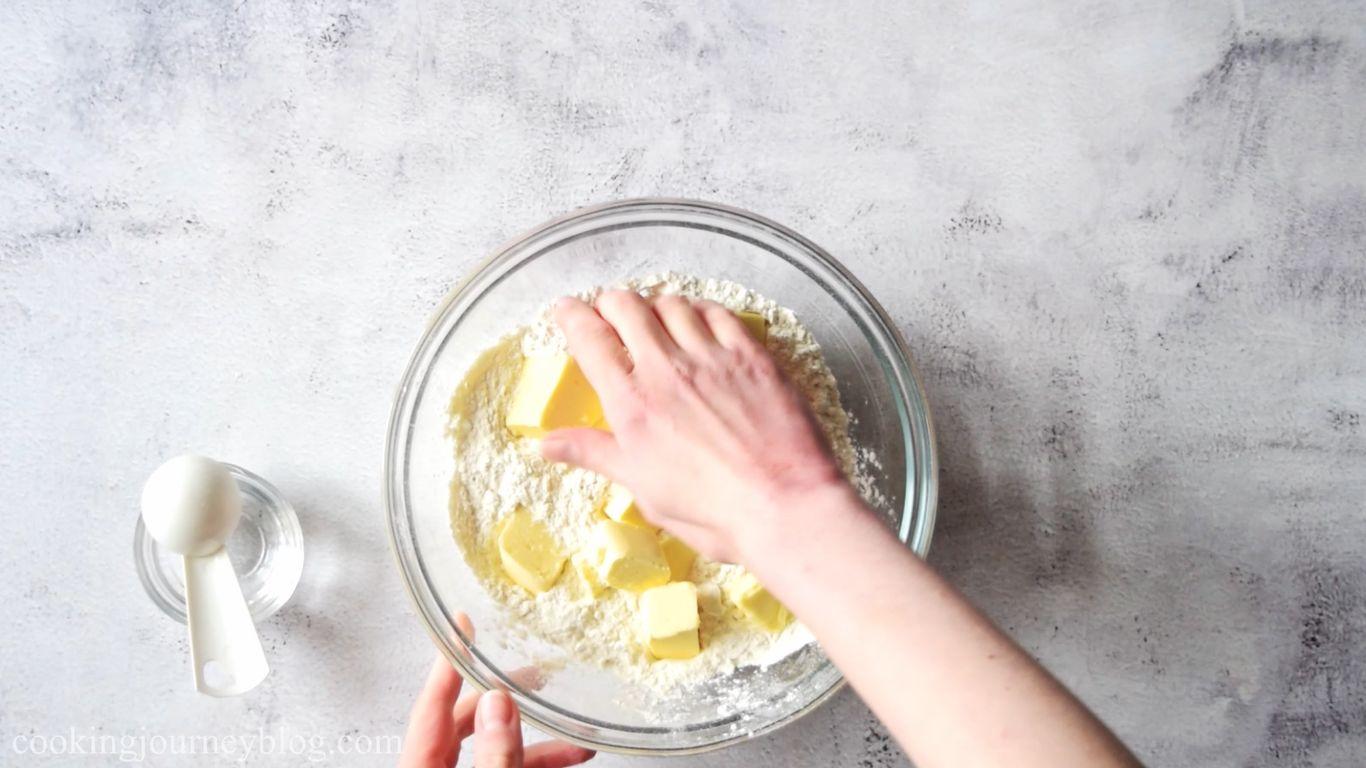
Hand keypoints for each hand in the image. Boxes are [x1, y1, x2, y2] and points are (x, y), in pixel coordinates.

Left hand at [398, 654, 593, 767]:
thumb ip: (495, 757)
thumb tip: (498, 704)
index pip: (431, 707)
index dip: (449, 662)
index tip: (462, 624)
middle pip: (465, 724)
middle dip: (505, 699)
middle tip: (533, 675)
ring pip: (493, 751)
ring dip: (534, 740)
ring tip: (572, 731)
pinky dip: (534, 762)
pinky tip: (568, 756)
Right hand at [540, 291, 853, 562]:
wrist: (784, 506)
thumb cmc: (714, 511)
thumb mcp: (642, 488)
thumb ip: (596, 453)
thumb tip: (547, 444)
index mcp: (632, 404)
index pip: (589, 339)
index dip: (571, 317)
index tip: (565, 311)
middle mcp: (667, 370)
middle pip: (627, 307)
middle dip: (610, 303)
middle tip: (608, 312)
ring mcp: (712, 358)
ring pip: (672, 303)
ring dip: (655, 304)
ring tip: (654, 316)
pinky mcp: (752, 357)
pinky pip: (718, 314)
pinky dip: (700, 309)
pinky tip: (700, 320)